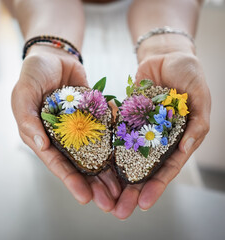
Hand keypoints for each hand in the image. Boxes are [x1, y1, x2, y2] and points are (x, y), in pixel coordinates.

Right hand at [11, 47, 120, 210]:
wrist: (55, 56)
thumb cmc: (34, 74)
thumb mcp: (24, 94)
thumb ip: (28, 120)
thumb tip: (40, 145)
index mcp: (47, 136)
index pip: (59, 164)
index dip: (71, 181)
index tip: (85, 198)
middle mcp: (67, 136)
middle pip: (82, 163)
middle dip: (95, 182)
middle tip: (111, 201)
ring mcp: (84, 126)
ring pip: (98, 151)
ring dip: (110, 168)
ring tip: (125, 184)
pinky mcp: (97, 114)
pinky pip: (109, 128)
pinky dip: (118, 139)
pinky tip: (130, 152)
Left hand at [111, 35, 210, 218]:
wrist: (166, 55)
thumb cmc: (188, 74)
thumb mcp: (200, 97)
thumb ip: (197, 123)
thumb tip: (186, 147)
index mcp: (176, 138)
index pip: (167, 167)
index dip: (157, 186)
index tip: (145, 204)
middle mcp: (157, 137)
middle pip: (144, 168)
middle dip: (133, 189)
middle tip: (119, 210)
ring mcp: (140, 127)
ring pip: (127, 155)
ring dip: (117, 175)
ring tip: (103, 194)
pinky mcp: (126, 116)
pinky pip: (116, 132)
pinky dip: (107, 147)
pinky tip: (96, 163)